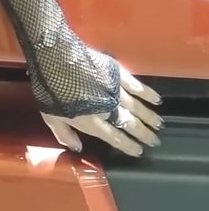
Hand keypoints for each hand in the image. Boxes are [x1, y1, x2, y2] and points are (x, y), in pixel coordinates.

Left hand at [41, 66, 162, 158]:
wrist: (56, 59)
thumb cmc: (50, 89)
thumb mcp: (50, 117)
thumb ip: (64, 134)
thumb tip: (78, 148)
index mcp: (91, 122)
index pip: (115, 138)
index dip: (128, 146)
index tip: (140, 151)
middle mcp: (107, 109)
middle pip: (130, 124)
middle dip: (144, 134)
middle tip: (155, 141)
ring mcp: (115, 91)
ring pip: (137, 108)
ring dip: (150, 117)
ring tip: (159, 125)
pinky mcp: (118, 74)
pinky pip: (137, 86)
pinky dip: (148, 94)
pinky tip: (157, 101)